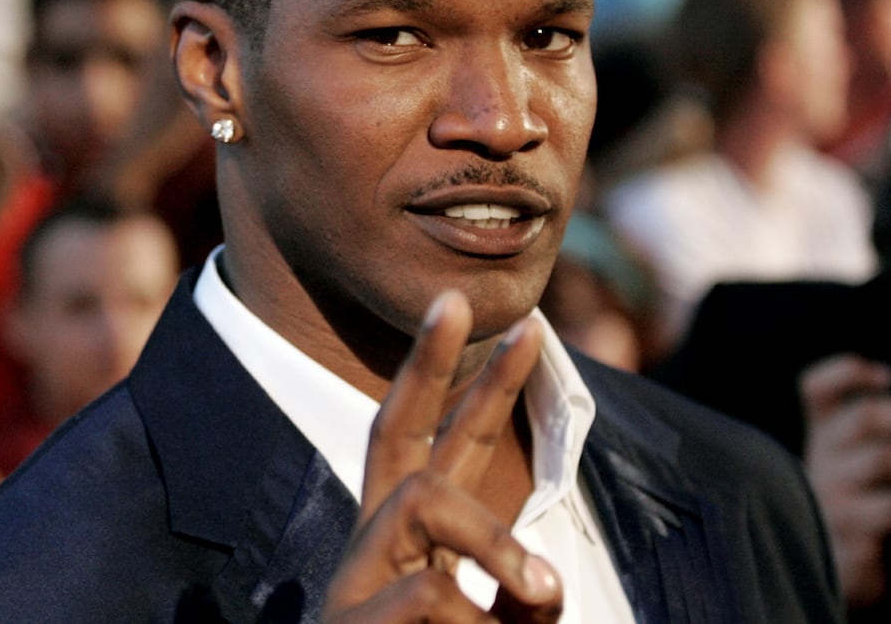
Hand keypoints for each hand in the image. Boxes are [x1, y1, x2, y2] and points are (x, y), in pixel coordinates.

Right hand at [323, 291, 563, 622]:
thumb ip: (522, 600)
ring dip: (492, 540)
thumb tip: (540, 581)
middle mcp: (375, 546)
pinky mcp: (349, 620)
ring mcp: (354, 579)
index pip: (451, 449)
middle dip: (425, 361)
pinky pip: (428, 594)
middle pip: (392, 431)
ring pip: (423, 499)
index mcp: (417, 544)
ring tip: (540, 593)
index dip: (490, 388)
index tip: (530, 327)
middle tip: (454, 298)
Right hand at [799, 354, 890, 607]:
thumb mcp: (851, 461)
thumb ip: (870, 429)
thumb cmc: (855, 507)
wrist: (835, 573)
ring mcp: (834, 499)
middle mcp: (822, 462)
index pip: (818, 389)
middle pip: (864, 416)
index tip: (884, 378)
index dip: (849, 373)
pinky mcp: (853, 534)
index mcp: (822, 438)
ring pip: (884, 456)